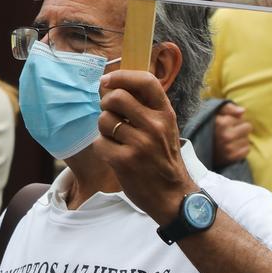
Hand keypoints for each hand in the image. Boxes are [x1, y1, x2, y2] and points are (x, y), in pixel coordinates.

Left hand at [93, 70, 196, 224]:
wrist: (172, 196)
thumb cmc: (163, 158)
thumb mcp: (164, 128)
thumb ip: (145, 107)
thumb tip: (111, 85)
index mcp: (165, 113)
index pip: (146, 81)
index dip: (122, 76)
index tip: (107, 81)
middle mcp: (155, 125)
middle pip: (116, 97)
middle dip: (106, 104)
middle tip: (111, 115)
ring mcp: (140, 144)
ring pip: (104, 120)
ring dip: (104, 128)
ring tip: (116, 139)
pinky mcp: (124, 161)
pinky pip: (99, 142)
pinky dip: (102, 147)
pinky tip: (115, 155)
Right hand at [213, 102, 251, 164]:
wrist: (198, 149)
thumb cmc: (210, 127)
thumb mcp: (215, 113)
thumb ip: (229, 108)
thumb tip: (243, 111)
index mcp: (221, 123)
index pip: (243, 119)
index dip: (236, 121)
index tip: (228, 124)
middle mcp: (226, 135)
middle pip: (248, 128)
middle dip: (241, 129)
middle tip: (231, 132)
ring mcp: (228, 148)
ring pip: (247, 140)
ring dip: (241, 140)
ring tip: (230, 141)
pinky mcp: (230, 158)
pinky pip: (246, 150)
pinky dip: (242, 150)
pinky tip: (233, 148)